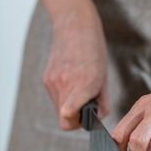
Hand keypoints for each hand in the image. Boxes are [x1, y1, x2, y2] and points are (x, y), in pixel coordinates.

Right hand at [42, 13, 108, 129]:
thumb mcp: (104, 79)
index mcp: (83, 84)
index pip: (68, 116)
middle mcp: (65, 84)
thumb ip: (101, 103)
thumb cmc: (94, 52)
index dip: (76, 123)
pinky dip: (63, 95)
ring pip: (59, 108)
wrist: (75, 26)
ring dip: (69, 105)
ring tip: (79, 88)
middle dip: (76, 117)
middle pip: (64, 118)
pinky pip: (55, 97)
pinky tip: (71, 80)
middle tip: (86, 105)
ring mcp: (52, 81)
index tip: (84, 118)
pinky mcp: (46, 79)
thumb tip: (95, 120)